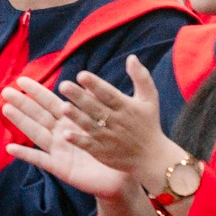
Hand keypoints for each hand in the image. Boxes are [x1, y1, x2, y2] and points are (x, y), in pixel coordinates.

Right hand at [2, 77, 134, 201]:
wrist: (121, 180)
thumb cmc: (116, 152)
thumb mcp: (109, 125)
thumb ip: (98, 105)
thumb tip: (91, 85)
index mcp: (72, 122)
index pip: (51, 103)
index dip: (36, 92)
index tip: (22, 80)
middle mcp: (61, 134)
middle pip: (38, 115)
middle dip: (22, 103)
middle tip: (6, 91)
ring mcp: (58, 151)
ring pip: (36, 133)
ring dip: (20, 122)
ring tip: (6, 109)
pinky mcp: (59, 168)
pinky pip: (40, 160)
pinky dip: (25, 154)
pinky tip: (10, 148)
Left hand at [53, 57, 178, 195]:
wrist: (153, 158)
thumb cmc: (148, 124)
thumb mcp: (150, 99)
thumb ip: (141, 78)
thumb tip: (131, 57)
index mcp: (126, 107)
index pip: (109, 94)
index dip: (96, 85)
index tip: (82, 75)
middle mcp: (117, 121)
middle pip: (96, 108)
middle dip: (80, 97)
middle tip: (63, 85)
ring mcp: (109, 138)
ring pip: (90, 125)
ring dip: (76, 117)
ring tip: (62, 107)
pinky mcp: (103, 152)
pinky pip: (89, 146)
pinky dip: (78, 140)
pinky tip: (65, 134)